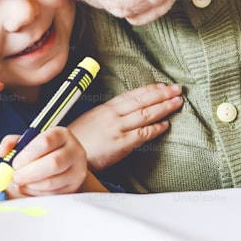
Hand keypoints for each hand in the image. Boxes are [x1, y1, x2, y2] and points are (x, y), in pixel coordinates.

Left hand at [0, 128, 88, 196]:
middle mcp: (74, 150)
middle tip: (15, 177)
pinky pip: (53, 194)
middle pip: (53, 163)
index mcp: (61, 134)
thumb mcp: (28, 142)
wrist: (63, 162)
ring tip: (21, 183)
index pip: (45, 142)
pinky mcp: (74, 186)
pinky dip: (37, 194)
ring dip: (31, 185)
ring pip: (52, 182)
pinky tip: (30, 188)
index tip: (15, 163)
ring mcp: (77, 170)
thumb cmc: (42, 152)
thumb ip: (12, 143)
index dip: (27, 154)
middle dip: (29, 173)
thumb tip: (2, 151)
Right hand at [66, 83, 183, 171]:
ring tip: (177, 102)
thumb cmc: (74, 140)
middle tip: (178, 89)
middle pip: (142, 101)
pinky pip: (142, 134)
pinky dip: (155, 129)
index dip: (149, 90)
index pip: (132, 95)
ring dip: (164, 107)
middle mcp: (113, 115)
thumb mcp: (90, 120)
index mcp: (105, 108)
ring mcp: (117, 129)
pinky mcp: (120, 144)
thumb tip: (123, 112)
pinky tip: (165, 125)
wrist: (63, 154)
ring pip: (145, 114)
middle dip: (162, 94)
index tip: (163, 86)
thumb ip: (107, 115)